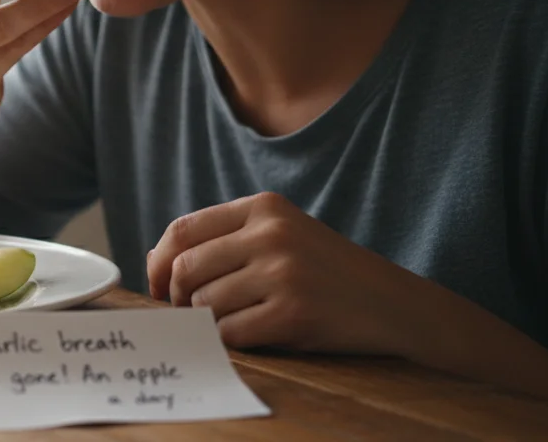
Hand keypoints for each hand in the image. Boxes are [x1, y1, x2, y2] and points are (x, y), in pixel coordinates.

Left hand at [146, 192, 419, 355]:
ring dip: (208, 321)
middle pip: (185, 268)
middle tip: (189, 312)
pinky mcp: (293, 313)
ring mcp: (283, 273)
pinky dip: (231, 340)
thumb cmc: (324, 272)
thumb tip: (154, 263)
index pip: (183, 230)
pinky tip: (254, 334)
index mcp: (263, 207)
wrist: (393, 303)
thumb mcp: (281, 234)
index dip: (158, 262)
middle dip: (176, 297)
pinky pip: (230, 332)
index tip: (156, 286)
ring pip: (205, 303)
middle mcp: (271, 234)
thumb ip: (224, 239)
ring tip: (237, 319)